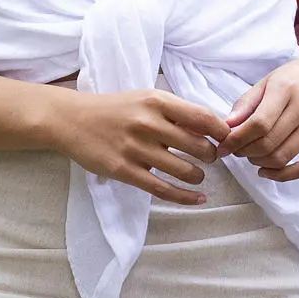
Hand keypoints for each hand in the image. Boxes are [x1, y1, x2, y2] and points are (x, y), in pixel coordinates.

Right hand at [47, 87, 232, 204]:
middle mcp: (148, 124)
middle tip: (210, 158)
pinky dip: (186, 197)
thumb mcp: (146, 99)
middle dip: (211, 156)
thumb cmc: (115, 109)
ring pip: (184, 171)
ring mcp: (136, 149)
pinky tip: (199, 199)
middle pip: (199, 147)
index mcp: (157, 101)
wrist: (72, 120)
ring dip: (199, 176)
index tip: (226, 140)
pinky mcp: (125, 171)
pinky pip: (163, 190)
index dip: (221, 133)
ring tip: (197, 175)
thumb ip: (176, 111)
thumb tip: (214, 128)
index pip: (203, 118)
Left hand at [223, 52, 298, 181]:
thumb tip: (227, 127)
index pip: (257, 124)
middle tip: (237, 150)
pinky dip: (283, 176)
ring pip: (282, 157)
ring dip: (259, 162)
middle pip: (268, 143)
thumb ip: (247, 103)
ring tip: (251, 156)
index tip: (224, 146)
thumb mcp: (270, 80)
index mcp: (286, 88)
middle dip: (245, 152)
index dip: (236, 139)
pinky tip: (267, 171)